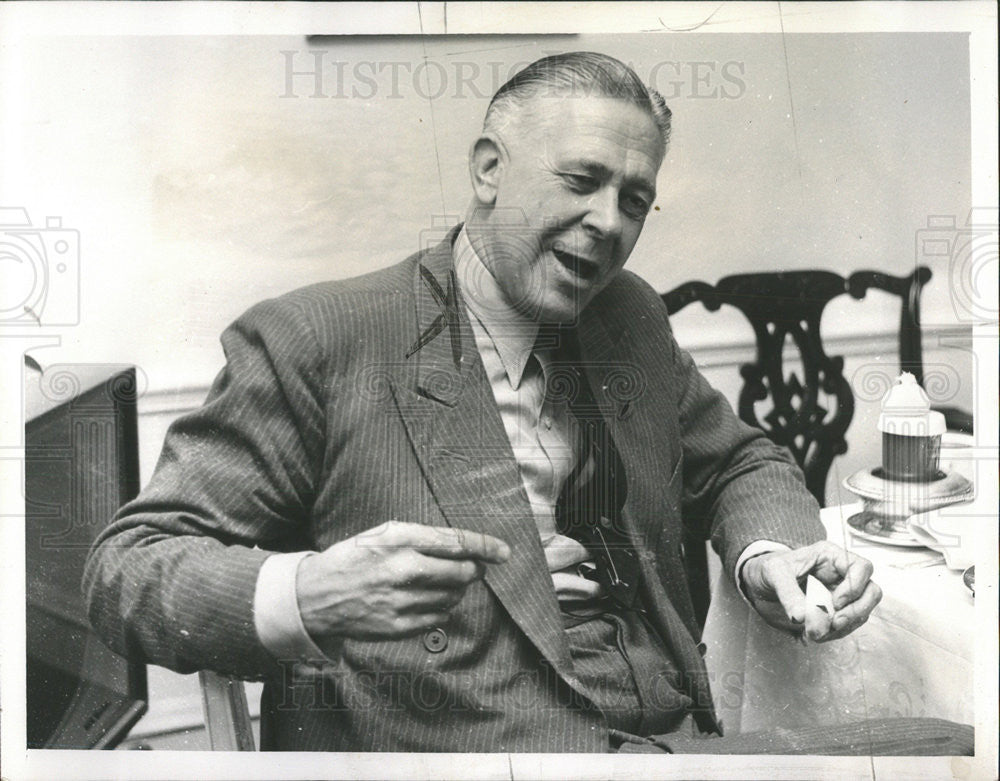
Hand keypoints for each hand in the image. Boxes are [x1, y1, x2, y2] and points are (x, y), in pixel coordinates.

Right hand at [296, 521, 509, 642]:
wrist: (316, 595)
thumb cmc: (355, 558)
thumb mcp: (383, 534)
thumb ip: (423, 536)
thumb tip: (463, 544)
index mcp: (401, 540)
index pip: (456, 542)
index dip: (486, 546)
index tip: (504, 552)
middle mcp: (404, 570)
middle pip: (462, 572)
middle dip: (474, 570)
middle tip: (472, 568)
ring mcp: (402, 601)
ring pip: (453, 597)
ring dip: (456, 590)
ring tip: (439, 583)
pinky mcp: (399, 627)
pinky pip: (439, 618)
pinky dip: (441, 608)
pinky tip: (426, 600)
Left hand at [740, 541, 881, 641]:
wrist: (760, 584)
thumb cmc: (769, 570)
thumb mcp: (774, 574)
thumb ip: (788, 593)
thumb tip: (802, 617)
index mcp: (831, 556)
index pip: (862, 567)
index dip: (855, 586)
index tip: (835, 602)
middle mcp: (841, 574)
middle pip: (871, 592)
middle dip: (856, 611)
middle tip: (834, 623)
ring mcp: (841, 594)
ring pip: (862, 612)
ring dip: (844, 627)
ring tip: (817, 633)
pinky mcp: (836, 611)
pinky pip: (847, 625)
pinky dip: (835, 634)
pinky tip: (816, 635)